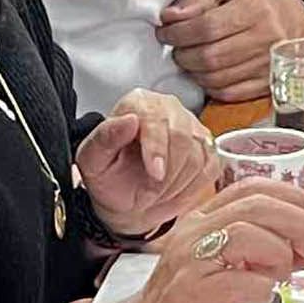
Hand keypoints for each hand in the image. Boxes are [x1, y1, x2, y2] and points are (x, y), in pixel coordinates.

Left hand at [75, 91, 219, 237]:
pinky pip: (211, 168)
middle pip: (183, 136)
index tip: (154, 173)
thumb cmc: (109, 178)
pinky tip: (172, 192)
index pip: (156, 118)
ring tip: (155, 193)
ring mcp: (192, 125)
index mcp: (138, 102)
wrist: (126, 200)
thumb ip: (104, 138)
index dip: (158, 148)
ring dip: (177, 184)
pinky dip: (192, 187)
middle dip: (167, 173)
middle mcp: (168, 107)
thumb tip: (129, 120)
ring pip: (199, 155)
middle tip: (148, 194)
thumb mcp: (93, 161)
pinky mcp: (208, 147)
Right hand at [113, 178, 303, 302]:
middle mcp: (196, 232)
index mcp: (207, 220)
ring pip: (246, 234)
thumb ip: (282, 254)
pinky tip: (260, 299)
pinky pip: (239, 280)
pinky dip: (261, 289)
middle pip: (256, 204)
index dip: (294, 197)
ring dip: (278, 255)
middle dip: (297, 221)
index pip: (254, 188)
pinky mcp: (191, 293)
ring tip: (280, 277)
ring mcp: (191, 260)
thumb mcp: (244, 273)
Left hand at [156, 0, 303, 102]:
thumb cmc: (256, 3)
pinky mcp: (266, 85)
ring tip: (189, 59)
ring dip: (192, 71)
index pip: (207, 27)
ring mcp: (267, 65)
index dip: (178, 33)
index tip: (165, 32)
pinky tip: (205, 73)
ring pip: (215, 78)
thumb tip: (170, 16)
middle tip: (176, 47)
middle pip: (209, 56)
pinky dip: (209, 86)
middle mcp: (265, 38)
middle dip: (182, 54)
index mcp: (255, 9)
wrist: (294, 22)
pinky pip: (228, 93)